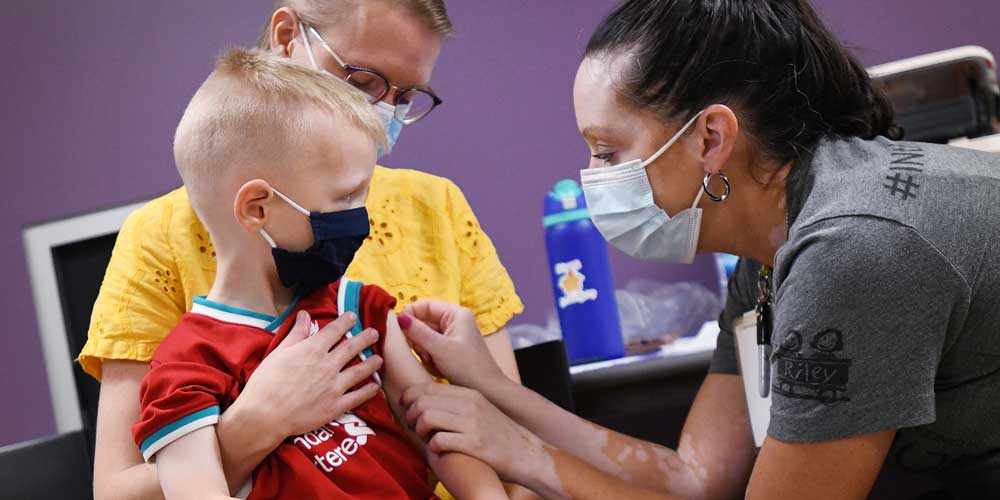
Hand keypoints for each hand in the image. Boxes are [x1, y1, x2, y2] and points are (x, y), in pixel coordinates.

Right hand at [231, 310, 382, 440]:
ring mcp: (334, 386)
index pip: (335, 330)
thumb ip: (296, 334)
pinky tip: (375, 387)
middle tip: (375, 333)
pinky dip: (368, 391)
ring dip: (371, 363)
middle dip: (365, 338)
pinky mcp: (335, 406)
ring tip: (379, 359)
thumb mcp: (279, 353)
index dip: (345, 321)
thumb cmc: (266, 383)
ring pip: (359, 371)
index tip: (353, 316)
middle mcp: (328, 365)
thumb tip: (305, 314)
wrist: (264, 415)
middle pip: (352, 348)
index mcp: (313, 350)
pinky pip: (357, 397)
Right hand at [399, 300, 505, 389]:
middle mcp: (454, 321)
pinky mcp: (450, 350)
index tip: (399, 328)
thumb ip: (418, 332)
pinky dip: (430, 358)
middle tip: (423, 352)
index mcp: (456, 314)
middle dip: (419, 339)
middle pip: (423, 322)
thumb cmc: (468, 367)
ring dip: (424, 351)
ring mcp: (452, 336)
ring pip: (425, 337)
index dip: (410, 314)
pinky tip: (438, 368)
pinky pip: (430, 348)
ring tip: (433, 362)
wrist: (488, 391)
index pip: (425, 305)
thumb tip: (399, 318)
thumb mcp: (440, 348)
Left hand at [401, 383, 545, 483]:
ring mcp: (472, 423)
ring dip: (420, 431)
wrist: (526, 453)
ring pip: (427, 417)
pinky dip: (433, 447)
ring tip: (426, 438)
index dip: (409, 397)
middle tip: (414, 427)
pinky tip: (439, 450)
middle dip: (411, 415)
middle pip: (423, 400)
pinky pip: (439, 440)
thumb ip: (456, 403)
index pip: (427, 386)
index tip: (405, 408)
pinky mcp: (474, 443)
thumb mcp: (479, 409)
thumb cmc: (499, 434)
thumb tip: (426, 402)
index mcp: (469, 393)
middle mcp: (470, 404)